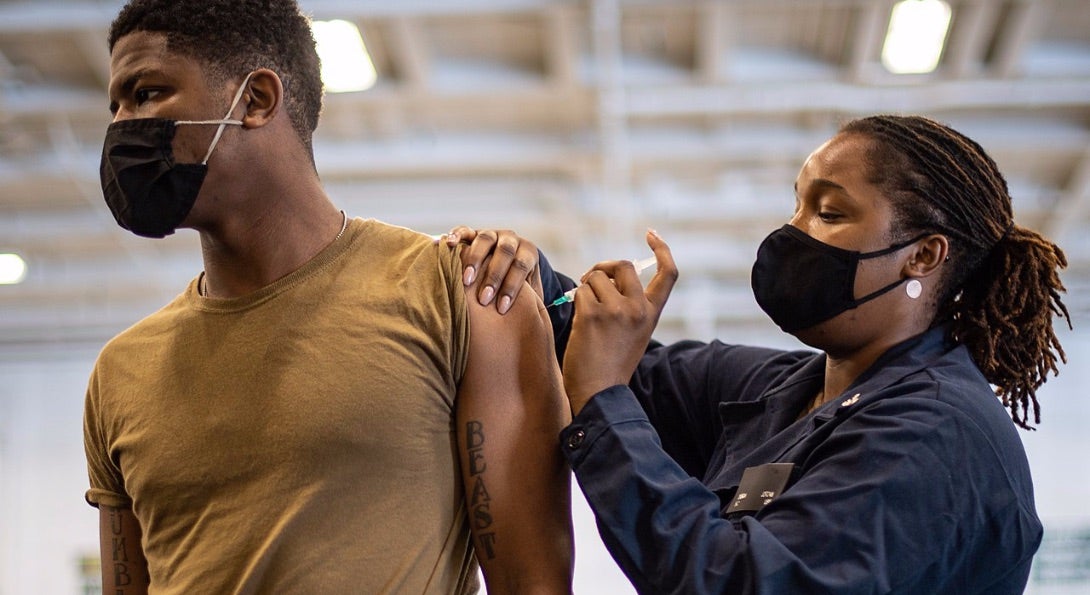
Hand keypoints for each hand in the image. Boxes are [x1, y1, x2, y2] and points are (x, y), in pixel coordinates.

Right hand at [444, 226, 543, 313]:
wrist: (505, 269)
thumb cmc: (518, 289)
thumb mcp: (530, 294)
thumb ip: (532, 302)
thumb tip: (533, 322)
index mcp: (528, 252)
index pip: (521, 266)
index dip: (512, 287)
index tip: (502, 308)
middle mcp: (511, 240)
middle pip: (504, 252)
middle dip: (494, 276)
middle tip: (484, 299)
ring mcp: (492, 234)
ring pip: (485, 239)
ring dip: (475, 260)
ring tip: (466, 281)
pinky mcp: (474, 233)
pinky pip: (465, 231)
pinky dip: (457, 235)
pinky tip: (449, 244)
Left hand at [562, 229, 676, 414]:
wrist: (598, 392)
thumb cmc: (609, 364)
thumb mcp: (632, 333)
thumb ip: (627, 305)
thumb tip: (607, 276)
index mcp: (651, 314)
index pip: (668, 274)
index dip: (662, 250)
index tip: (652, 234)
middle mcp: (638, 309)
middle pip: (624, 265)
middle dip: (605, 267)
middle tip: (591, 280)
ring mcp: (617, 310)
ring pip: (596, 277)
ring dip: (586, 288)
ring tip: (585, 313)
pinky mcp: (593, 314)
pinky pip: (580, 290)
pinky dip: (575, 300)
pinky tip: (579, 322)